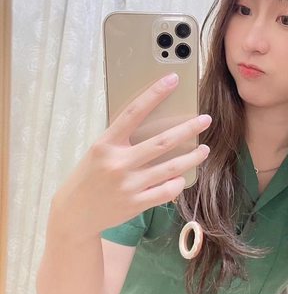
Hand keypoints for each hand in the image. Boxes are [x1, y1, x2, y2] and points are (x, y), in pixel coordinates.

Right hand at [51, 74, 211, 236]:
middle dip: (188, 129)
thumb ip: (122, 140)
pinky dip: (178, 182)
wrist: (75, 214)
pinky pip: (167, 191)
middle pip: (162, 141)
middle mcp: (118, 162)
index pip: (134, 113)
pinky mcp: (136, 204)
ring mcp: (128, 185)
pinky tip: (182, 177)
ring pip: (171, 167)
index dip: (154, 94)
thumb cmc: (90, 177)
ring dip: (192, 157)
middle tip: (206, 119)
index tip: (173, 79)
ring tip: (204, 149)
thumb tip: (157, 124)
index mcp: (106, 144)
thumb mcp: (99, 152)